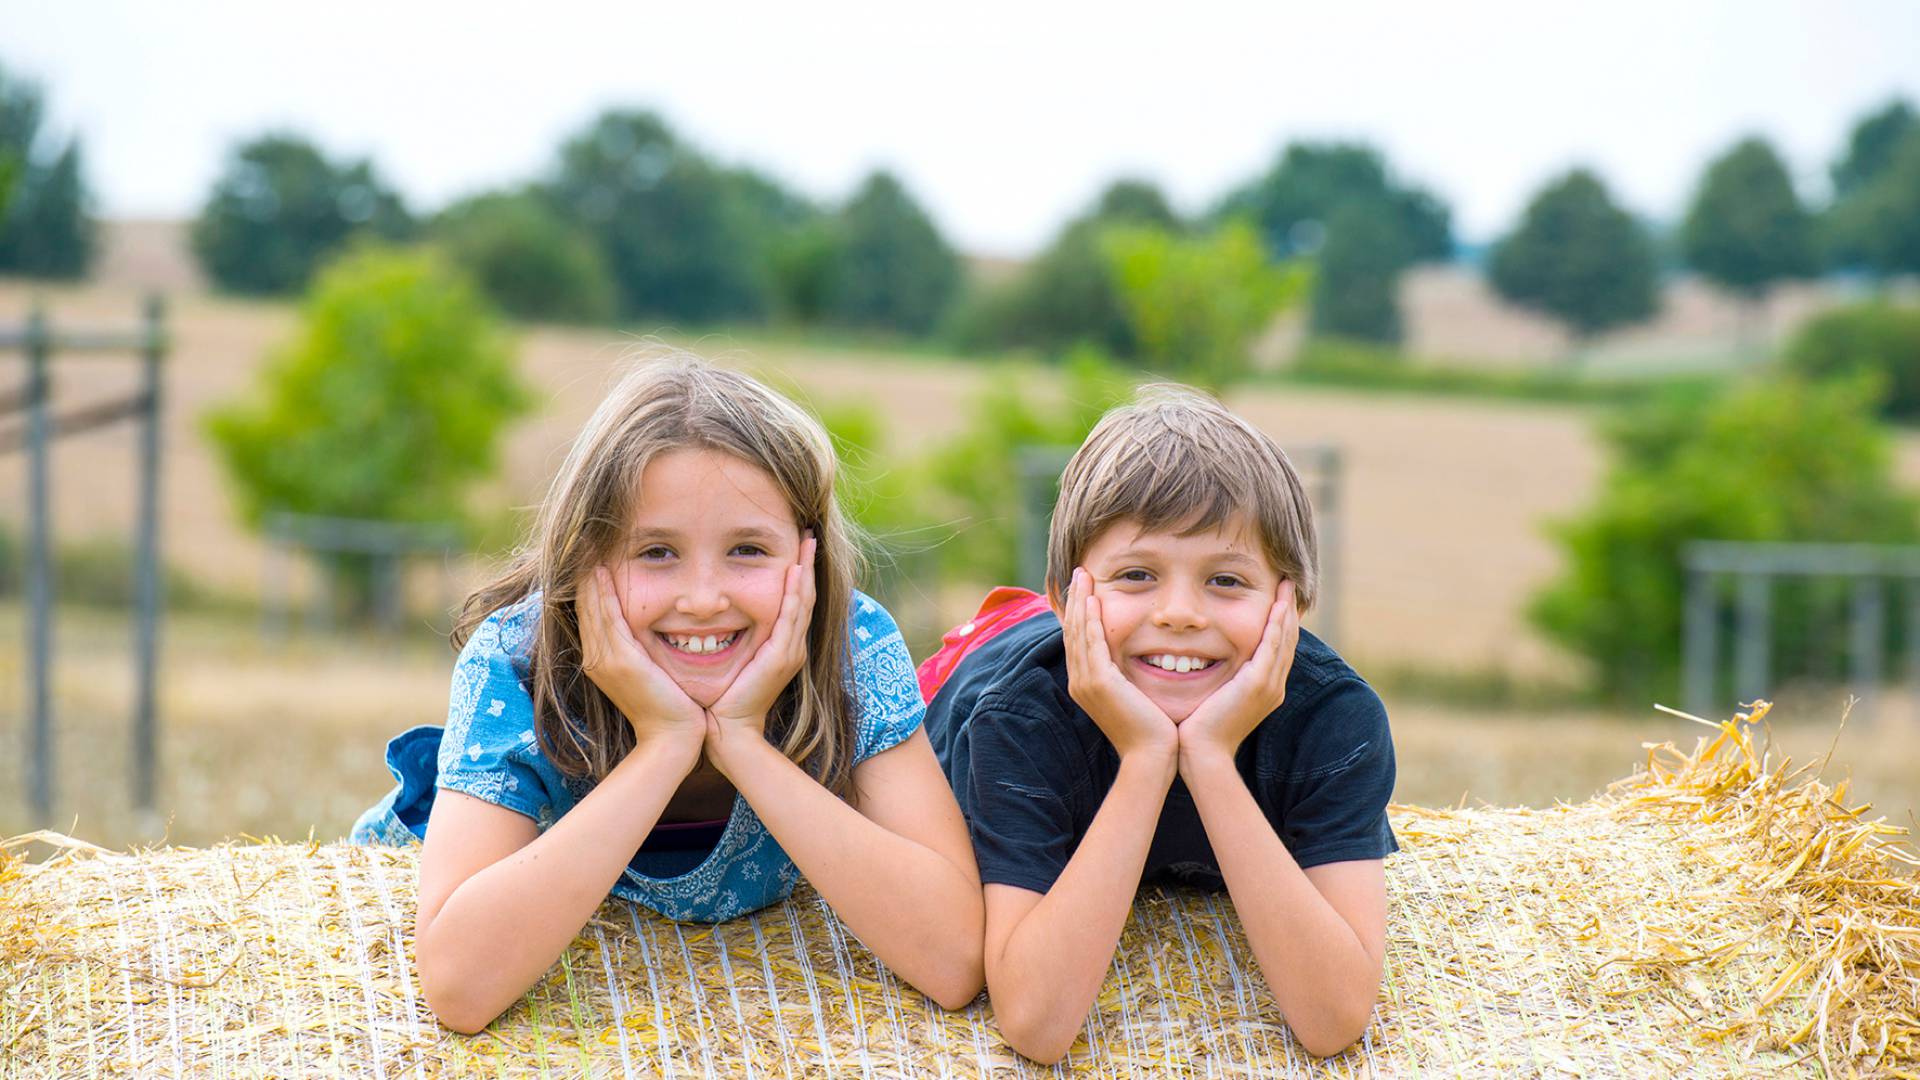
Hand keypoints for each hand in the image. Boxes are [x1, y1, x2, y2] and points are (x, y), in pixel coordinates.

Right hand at [577, 565, 705, 757]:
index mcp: (601, 660)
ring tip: (586, 547)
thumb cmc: (670, 705)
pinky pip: (607, 619)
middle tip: (582, 541)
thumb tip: (646, 626)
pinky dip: (601, 594)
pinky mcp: (621, 662)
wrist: (673, 738)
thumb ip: (640, 649)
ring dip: (588, 577)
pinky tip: (600, 571)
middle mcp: (596, 659)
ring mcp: (605, 660)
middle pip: (584, 607)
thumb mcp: (649, 671)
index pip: (590, 613)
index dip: (588, 584)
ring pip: (592, 609)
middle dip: (584, 574)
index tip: (590, 554)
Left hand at [706, 534, 816, 761]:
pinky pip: (791, 618)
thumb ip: (731, 641)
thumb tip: (709, 618)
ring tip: (807, 543)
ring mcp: (789, 652)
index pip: (794, 602)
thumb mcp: (731, 663)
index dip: (798, 574)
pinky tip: (795, 572)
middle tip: (808, 534)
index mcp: (781, 647)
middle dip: (808, 564)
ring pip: (802, 602)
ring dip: (806, 570)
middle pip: (805, 596)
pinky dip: (795, 593)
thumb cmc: (722, 701)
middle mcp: (791, 647)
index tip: (796, 548)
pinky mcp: (780, 657)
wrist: (728, 732)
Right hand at [1062, 567, 1178, 766]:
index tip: (1084, 589)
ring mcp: (1086, 682)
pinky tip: (1092, 600)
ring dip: (1079, 601)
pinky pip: (1090, 643)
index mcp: (1086, 685)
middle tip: (1079, 572)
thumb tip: (1135, 662)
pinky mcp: (1099, 682)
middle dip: (1074, 599)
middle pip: (1071, 631)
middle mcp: (1080, 681)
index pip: (1078, 640)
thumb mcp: (1134, 697)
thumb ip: (1128, 677)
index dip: (1078, 612)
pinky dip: (1089, 620)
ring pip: (1077, 632)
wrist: (1152, 756)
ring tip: (1082, 576)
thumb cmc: (1152, 730)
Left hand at [1178, 579, 1299, 769]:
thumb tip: (1200, 662)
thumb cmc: (1198, 729)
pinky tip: (1277, 605)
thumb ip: (1217, 680)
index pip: (1277, 648)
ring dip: (1286, 610)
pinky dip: (1277, 624)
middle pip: (1287, 640)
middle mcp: (1272, 686)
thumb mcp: (1213, 698)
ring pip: (1284, 639)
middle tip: (1287, 583)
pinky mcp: (1258, 683)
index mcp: (1264, 689)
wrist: (1201, 754)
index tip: (1277, 598)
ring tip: (1286, 585)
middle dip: (1288, 610)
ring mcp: (1268, 685)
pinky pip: (1272, 646)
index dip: (1280, 622)